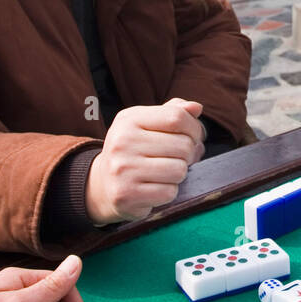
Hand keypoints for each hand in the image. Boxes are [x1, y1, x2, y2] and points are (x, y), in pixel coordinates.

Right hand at [86, 98, 205, 224]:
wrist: (104, 183)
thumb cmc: (136, 149)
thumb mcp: (149, 124)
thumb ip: (175, 111)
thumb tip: (196, 107)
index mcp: (129, 119)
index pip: (177, 117)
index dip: (194, 129)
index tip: (192, 137)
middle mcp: (122, 142)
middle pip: (183, 145)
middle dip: (189, 153)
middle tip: (177, 157)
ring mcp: (122, 169)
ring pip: (179, 170)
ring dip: (179, 173)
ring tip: (165, 171)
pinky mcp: (125, 194)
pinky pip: (169, 192)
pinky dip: (169, 191)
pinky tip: (155, 186)